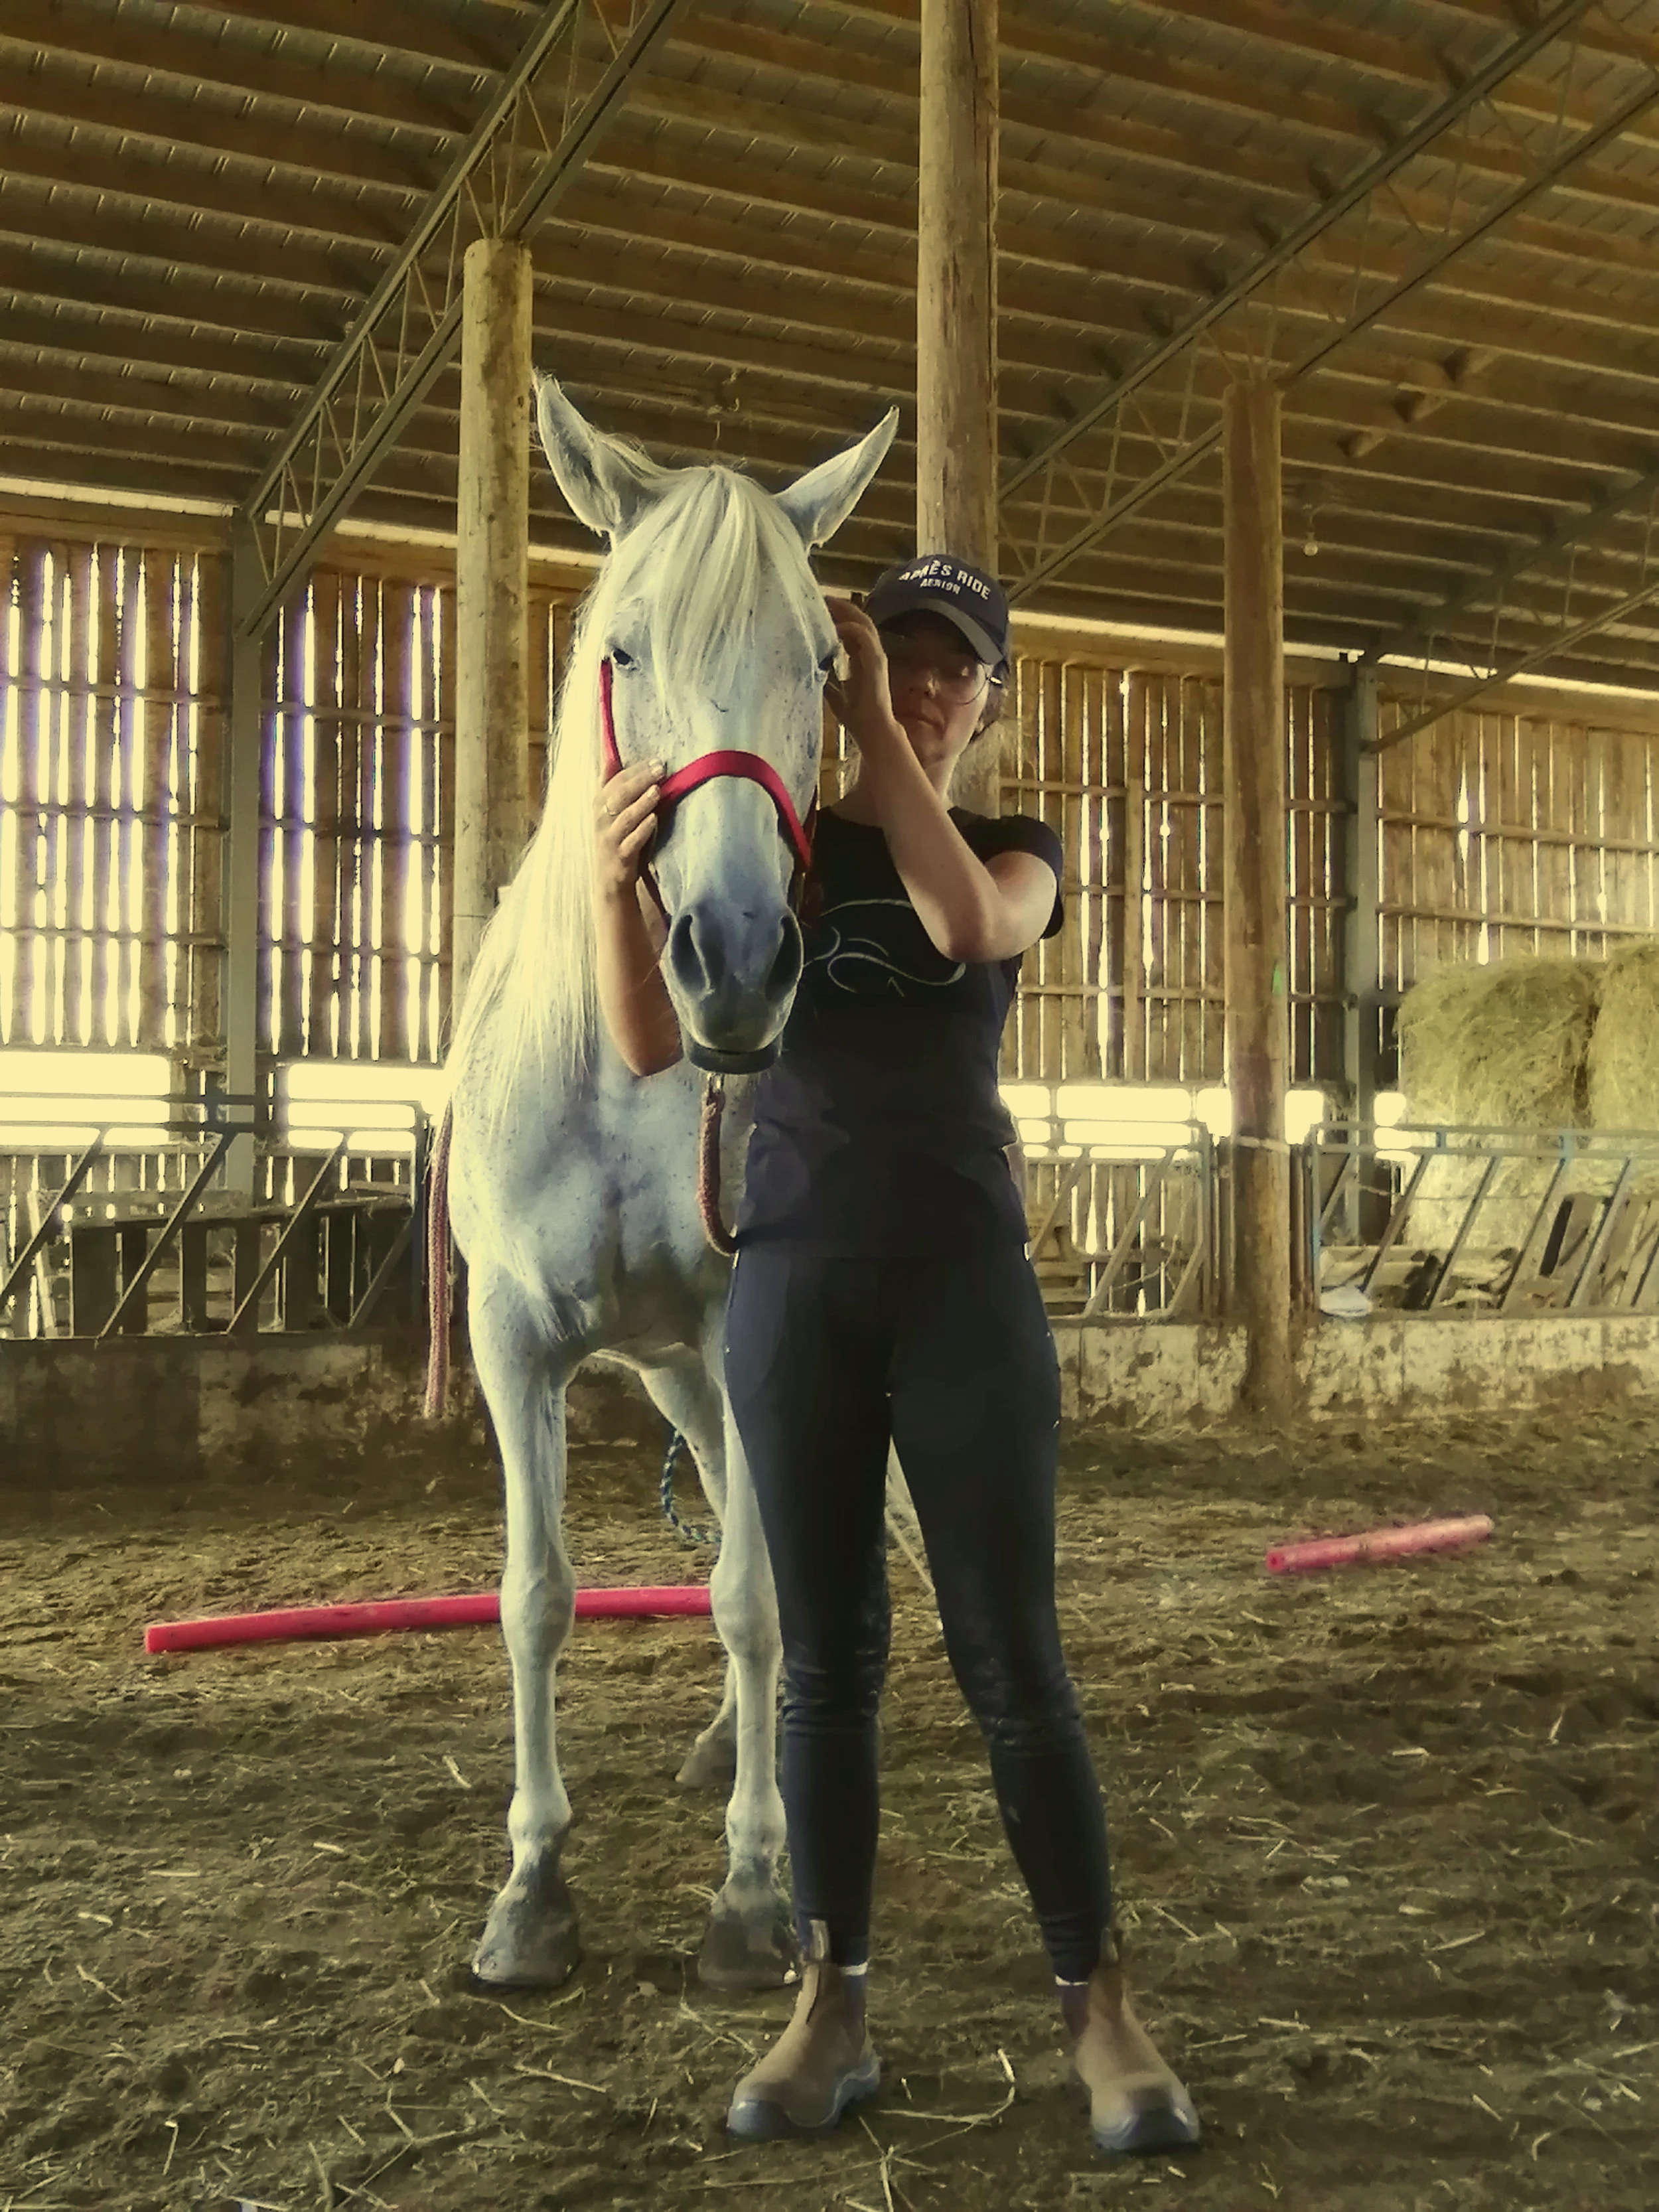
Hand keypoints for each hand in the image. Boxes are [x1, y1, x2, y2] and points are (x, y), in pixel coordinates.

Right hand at [594, 755, 664, 900]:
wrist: (609, 881)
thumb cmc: (616, 839)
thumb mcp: (610, 811)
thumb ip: (612, 785)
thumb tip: (610, 754)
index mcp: (600, 805)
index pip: (615, 781)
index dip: (635, 769)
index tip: (655, 760)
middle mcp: (601, 820)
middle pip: (619, 795)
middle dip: (640, 781)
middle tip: (660, 769)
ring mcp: (609, 839)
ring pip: (625, 817)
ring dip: (641, 803)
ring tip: (657, 791)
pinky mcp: (619, 858)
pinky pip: (631, 842)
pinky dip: (642, 830)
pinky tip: (654, 820)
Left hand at [824, 597, 904, 755]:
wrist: (873, 732)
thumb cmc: (857, 717)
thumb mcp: (834, 694)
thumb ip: (827, 679)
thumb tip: (811, 667)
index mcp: (860, 658)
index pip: (849, 628)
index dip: (835, 615)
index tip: (816, 607)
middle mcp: (869, 653)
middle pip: (857, 619)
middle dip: (839, 606)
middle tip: (819, 596)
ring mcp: (875, 656)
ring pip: (863, 622)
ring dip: (844, 611)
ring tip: (826, 602)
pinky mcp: (877, 661)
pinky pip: (864, 637)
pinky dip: (849, 628)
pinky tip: (835, 625)